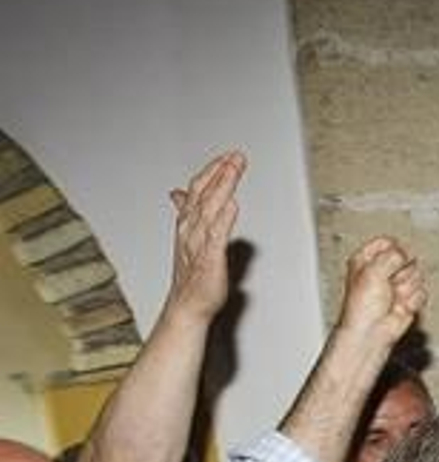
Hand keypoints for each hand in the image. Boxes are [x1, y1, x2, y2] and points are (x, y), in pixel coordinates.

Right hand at [163, 151, 245, 322]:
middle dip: (220, 173)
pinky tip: (232, 205)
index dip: (212, 171)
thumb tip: (179, 193)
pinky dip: (223, 220)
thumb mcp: (190, 237)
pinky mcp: (209, 259)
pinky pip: (215, 237)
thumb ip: (187, 213)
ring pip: (209, 210)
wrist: (187, 305)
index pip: (198, 191)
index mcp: (188, 224)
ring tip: (233, 170)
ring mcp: (199, 244)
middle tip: (235, 156)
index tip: (227, 156)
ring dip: (221, 188)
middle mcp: (191, 230)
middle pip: (204, 195)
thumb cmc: (192, 276)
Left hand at [337, 237, 426, 343]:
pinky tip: (399, 307)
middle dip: (401, 273)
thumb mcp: (372, 271)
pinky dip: (412, 301)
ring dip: (405, 289)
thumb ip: (392, 255)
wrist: (371, 332)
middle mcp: (382, 270)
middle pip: (407, 258)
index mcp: (367, 259)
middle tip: (388, 285)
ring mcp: (397, 284)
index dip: (393, 250)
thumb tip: (406, 254)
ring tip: (392, 298)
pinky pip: (421, 292)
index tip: (389, 261)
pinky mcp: (410, 298)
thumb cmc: (363, 306)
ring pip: (417, 275)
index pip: (387, 242)